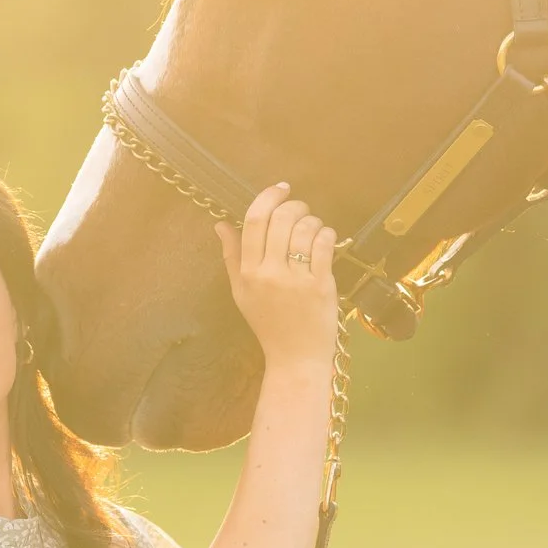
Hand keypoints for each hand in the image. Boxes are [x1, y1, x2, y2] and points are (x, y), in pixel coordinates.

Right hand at [215, 183, 339, 372]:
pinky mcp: (321, 286)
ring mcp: (297, 280)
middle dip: (294, 205)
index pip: (254, 221)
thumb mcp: (241, 292)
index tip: (279, 189)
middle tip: (300, 208)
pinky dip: (327, 234)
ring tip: (313, 226)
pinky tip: (325, 238)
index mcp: (249, 272)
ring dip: (312, 219)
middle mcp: (271, 273)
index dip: (267, 197)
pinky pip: (325, 245)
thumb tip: (221, 224)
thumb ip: (232, 257)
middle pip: (281, 219)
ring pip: (305, 229)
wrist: (295, 357)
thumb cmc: (268, 324)